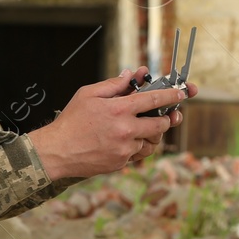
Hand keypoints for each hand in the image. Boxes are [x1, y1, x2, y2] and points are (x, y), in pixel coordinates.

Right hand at [27, 67, 197, 179]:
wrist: (57, 151)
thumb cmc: (70, 121)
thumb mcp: (88, 94)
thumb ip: (113, 84)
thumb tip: (132, 75)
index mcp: (119, 109)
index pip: (154, 99)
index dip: (172, 95)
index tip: (181, 93)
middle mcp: (125, 129)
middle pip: (160, 124)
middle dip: (166, 119)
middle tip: (164, 116)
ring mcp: (124, 149)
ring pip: (151, 142)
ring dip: (152, 135)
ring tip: (142, 129)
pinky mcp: (121, 163)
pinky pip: (138, 155)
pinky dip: (137, 147)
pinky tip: (127, 142)